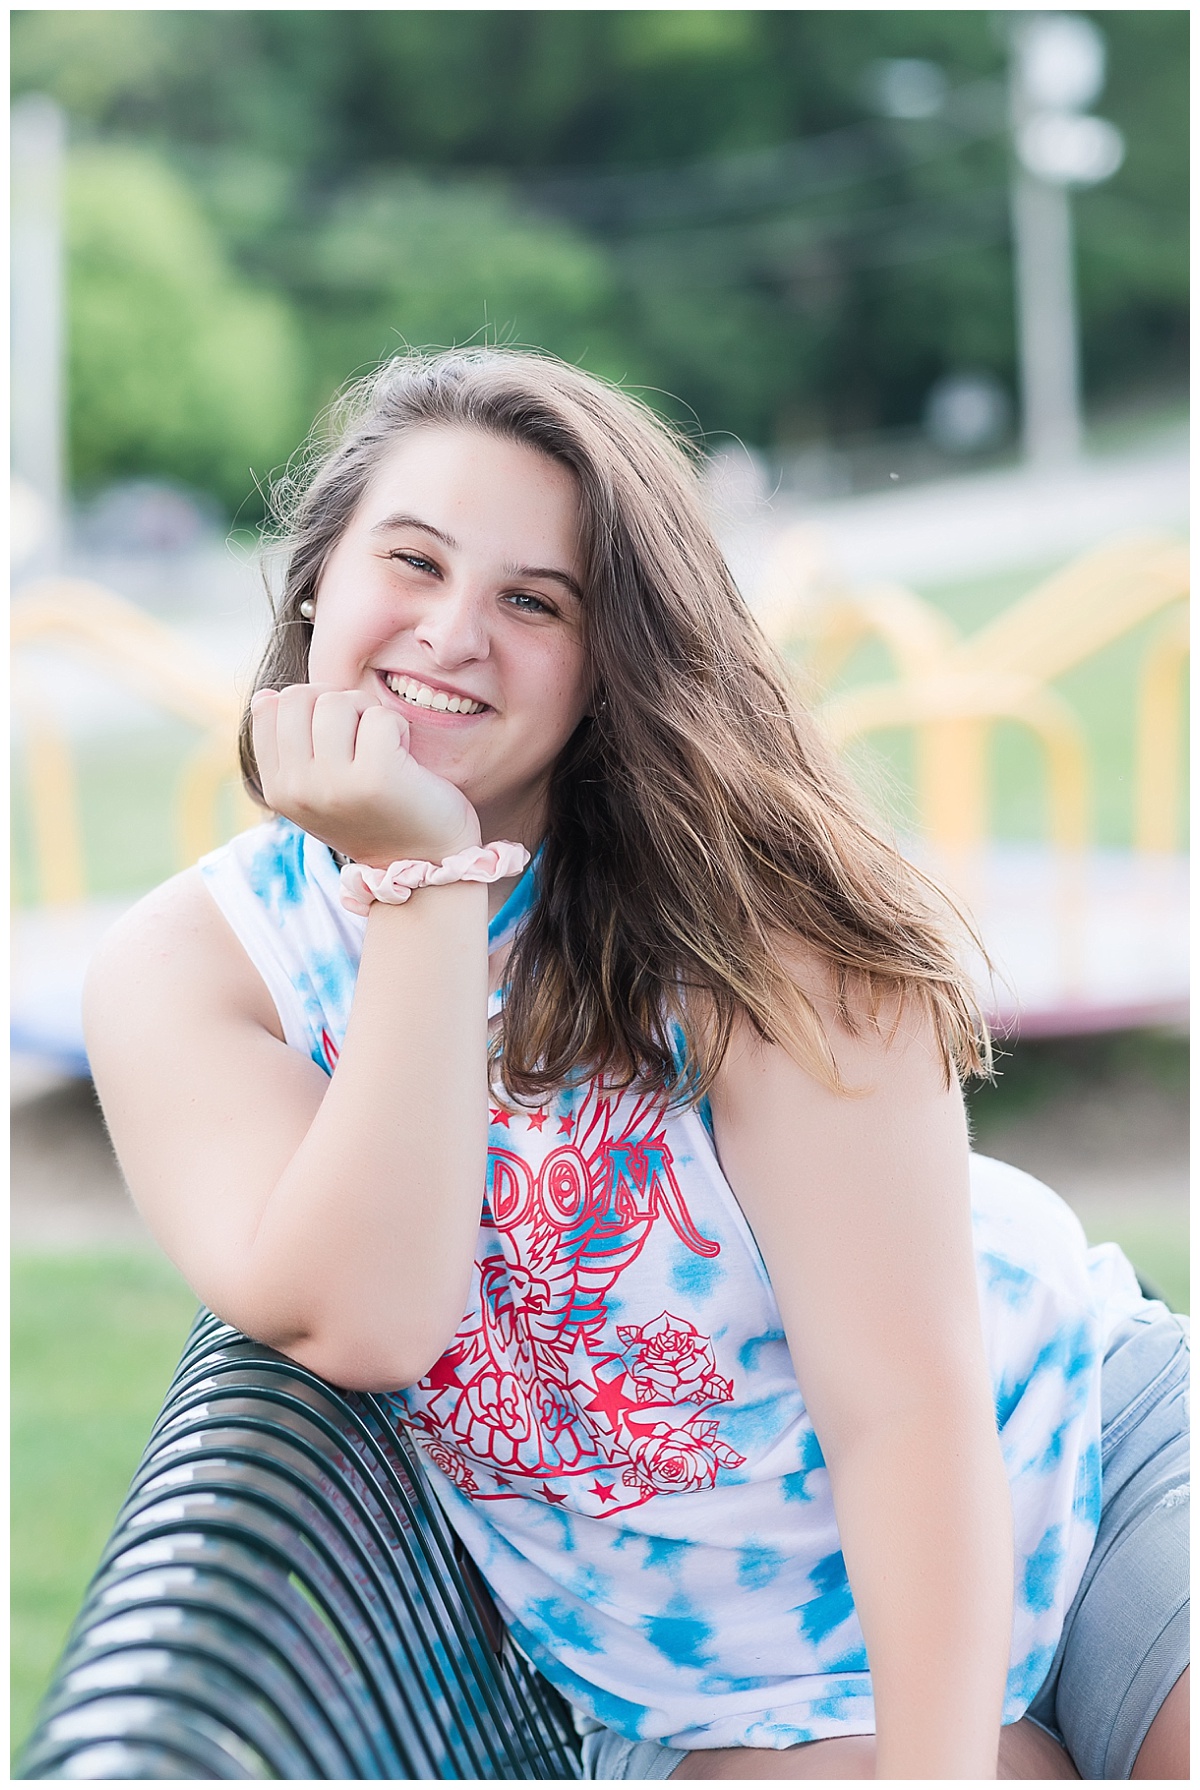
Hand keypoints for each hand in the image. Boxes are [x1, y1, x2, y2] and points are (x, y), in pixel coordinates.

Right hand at [250, 684, 481, 866]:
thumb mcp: (318, 787)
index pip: (269, 707)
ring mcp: (333, 784)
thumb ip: (291, 747)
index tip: (338, 735)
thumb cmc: (377, 813)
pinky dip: (399, 728)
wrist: (425, 861)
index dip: (310, 705)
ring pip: (338, 701)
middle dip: (337, 704)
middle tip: (363, 737)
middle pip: (300, 696)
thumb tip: (266, 695)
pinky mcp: (376, 777)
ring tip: (383, 749)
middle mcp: (297, 789)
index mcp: (278, 790)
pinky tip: (405, 758)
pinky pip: (380, 716)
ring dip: (368, 713)